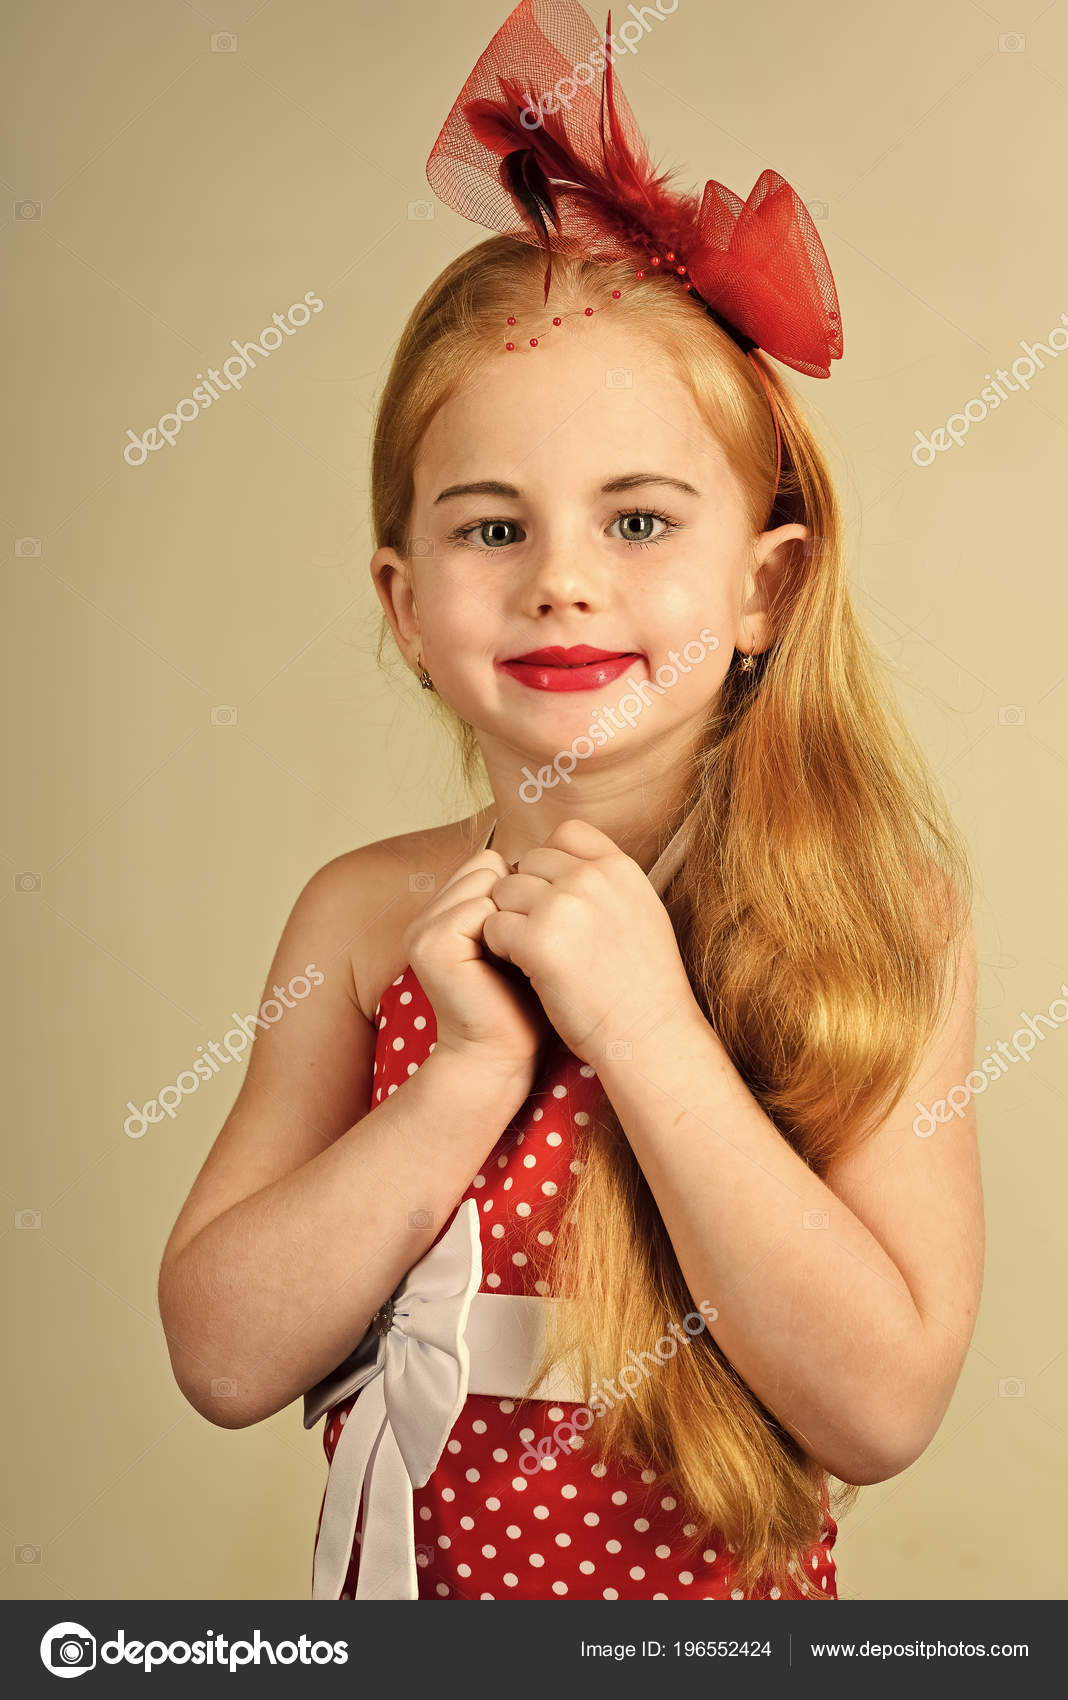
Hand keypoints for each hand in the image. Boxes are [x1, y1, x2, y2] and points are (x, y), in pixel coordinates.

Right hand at [402, 846, 553, 1091]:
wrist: (501, 1057)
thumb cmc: (522, 1005)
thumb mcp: (520, 942)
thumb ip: (519, 902)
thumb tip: (555, 856)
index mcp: (444, 912)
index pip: (489, 863)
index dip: (524, 890)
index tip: (538, 930)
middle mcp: (427, 916)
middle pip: (488, 864)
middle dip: (519, 898)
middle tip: (530, 945)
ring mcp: (424, 928)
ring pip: (487, 880)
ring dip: (515, 913)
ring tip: (518, 956)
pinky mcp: (431, 944)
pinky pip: (481, 907)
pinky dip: (507, 930)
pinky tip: (511, 963)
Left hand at [481, 818, 701, 1067]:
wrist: (650, 1035)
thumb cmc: (644, 985)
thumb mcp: (641, 912)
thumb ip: (606, 882)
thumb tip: (567, 866)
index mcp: (619, 867)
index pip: (566, 833)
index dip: (550, 862)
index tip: (554, 896)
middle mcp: (591, 877)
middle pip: (529, 862)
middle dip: (526, 894)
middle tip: (540, 933)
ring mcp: (563, 905)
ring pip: (504, 891)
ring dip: (510, 919)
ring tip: (532, 952)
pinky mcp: (537, 940)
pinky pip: (494, 925)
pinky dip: (501, 947)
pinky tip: (525, 968)